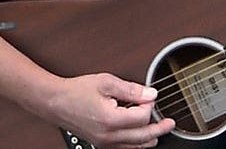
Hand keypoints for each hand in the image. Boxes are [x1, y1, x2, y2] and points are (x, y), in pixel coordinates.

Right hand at [42, 73, 175, 147]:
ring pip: (135, 147)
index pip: (142, 118)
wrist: (56, 101)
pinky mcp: (101, 143)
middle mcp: (108, 135)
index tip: (149, 97)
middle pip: (143, 137)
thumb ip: (131, 89)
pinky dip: (136, 143)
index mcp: (111, 119)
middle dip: (159, 129)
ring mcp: (104, 142)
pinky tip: (141, 136)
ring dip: (149, 138)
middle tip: (169, 123)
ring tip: (160, 131)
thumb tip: (150, 93)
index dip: (149, 106)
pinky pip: (124, 148)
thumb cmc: (77, 91)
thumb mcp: (107, 82)